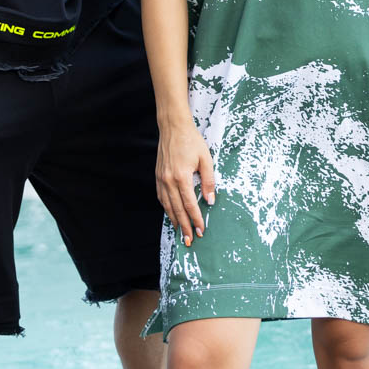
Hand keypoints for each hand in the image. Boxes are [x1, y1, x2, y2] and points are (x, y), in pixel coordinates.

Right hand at [156, 115, 215, 246]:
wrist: (173, 127)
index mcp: (182, 177)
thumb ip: (209, 181)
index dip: (196, 219)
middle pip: (177, 210)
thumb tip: (210, 201)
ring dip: (175, 221)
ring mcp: (161, 179)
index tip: (201, 230)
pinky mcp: (158, 176)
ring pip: (168, 206)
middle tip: (190, 240)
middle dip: (185, 226)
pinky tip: (172, 214)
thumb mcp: (206, 159)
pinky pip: (162, 197)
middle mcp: (169, 181)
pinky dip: (167, 208)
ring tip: (181, 232)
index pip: (190, 205)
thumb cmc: (191, 141)